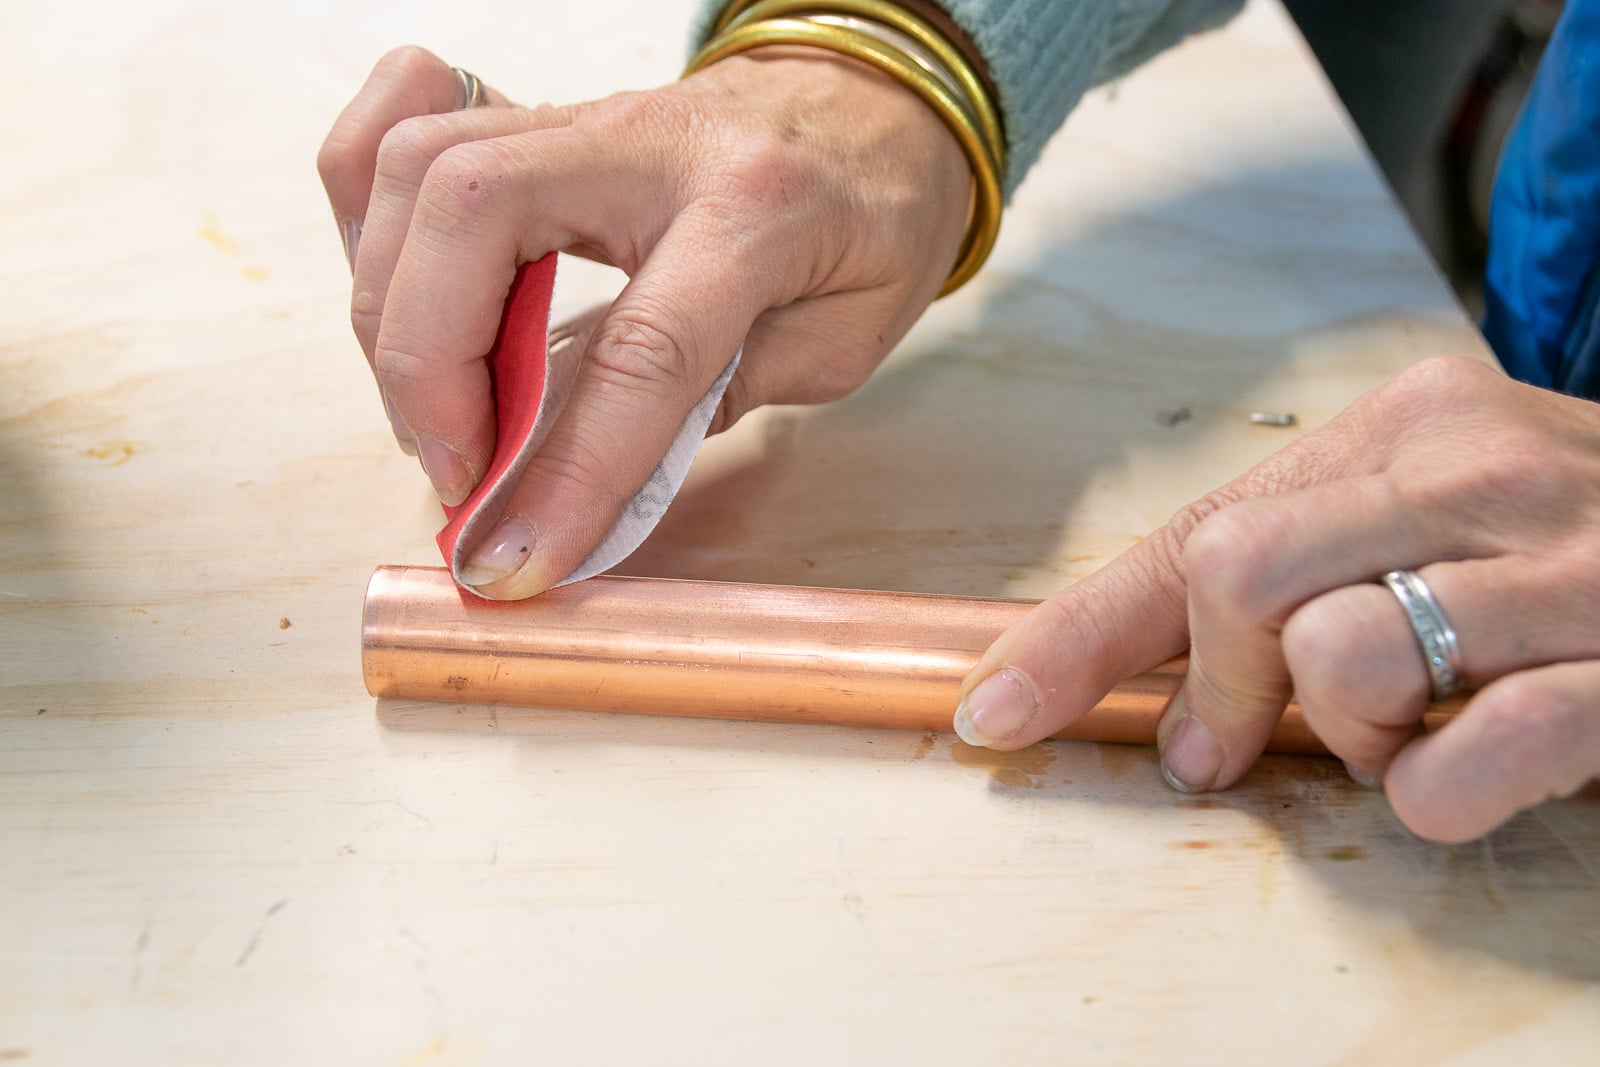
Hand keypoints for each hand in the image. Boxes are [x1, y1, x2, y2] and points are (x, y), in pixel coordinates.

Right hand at [318, 45, 968, 596]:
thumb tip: (575, 474)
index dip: (569, 470)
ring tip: (437, 411)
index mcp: (757, 210)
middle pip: (475, 212)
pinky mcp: (536, 113)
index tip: (517, 559)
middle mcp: (651, 143)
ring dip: (391, 306)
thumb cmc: (870, 225)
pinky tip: (394, 284)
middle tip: (459, 471)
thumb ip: (711, 398)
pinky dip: (364, 202)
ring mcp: (582, 114)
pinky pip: (404, 116)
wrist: (875, 108)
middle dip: (428, 366)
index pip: (642, 348)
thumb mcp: (836, 341)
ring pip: (419, 165)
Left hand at [954, 356, 1599, 841]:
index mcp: (1405, 426)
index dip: (1074, 637)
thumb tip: (1180, 707)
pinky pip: (1458, 764)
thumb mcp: (1432, 525)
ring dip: (1342, 737)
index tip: (997, 712)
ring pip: (1335, 660)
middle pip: (1232, 580)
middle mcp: (1471, 468)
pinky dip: (1429, 797)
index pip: (1191, 536)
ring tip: (1413, 729)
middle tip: (1247, 738)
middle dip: (1220, 688)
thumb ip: (1306, 574)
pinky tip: (1469, 771)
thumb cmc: (1576, 551)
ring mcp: (1558, 564)